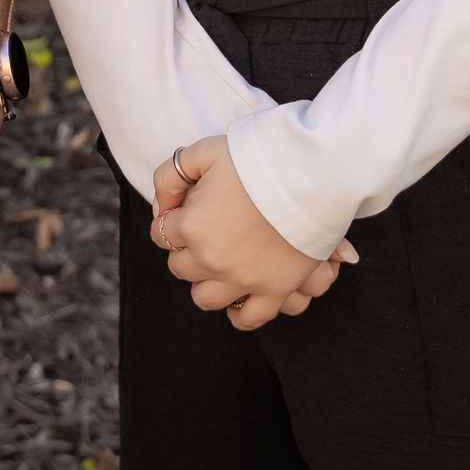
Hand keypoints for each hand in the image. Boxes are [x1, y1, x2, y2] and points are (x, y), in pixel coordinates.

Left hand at [150, 138, 354, 331]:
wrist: (309, 169)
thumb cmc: (256, 158)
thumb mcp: (203, 151)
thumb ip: (170, 176)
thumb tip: (161, 206)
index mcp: (192, 225)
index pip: (160, 233)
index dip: (171, 220)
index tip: (186, 211)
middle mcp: (212, 259)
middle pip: (180, 266)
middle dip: (187, 249)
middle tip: (207, 231)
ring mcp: (243, 279)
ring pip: (205, 297)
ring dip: (206, 281)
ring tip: (221, 262)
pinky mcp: (274, 290)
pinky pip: (248, 318)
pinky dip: (240, 312)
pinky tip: (239, 295)